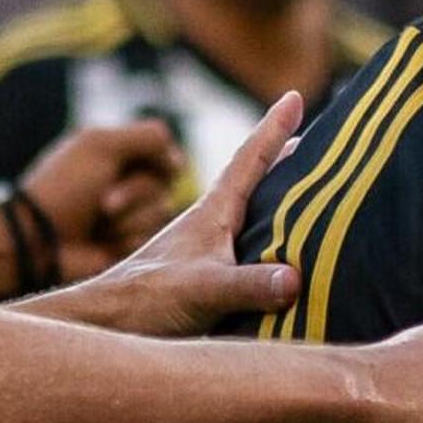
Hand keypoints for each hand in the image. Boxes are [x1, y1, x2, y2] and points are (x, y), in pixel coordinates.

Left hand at [20, 118, 188, 283]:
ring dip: (128, 219)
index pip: (164, 148)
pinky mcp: (128, 246)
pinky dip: (125, 240)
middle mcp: (126, 181)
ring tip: (98, 225)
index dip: (163, 159)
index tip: (158, 165)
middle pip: (166, 181)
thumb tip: (179, 158)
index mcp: (116, 153)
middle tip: (103, 202)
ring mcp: (128, 215)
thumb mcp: (100, 146)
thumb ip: (146, 137)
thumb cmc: (64, 189)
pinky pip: (149, 240)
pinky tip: (102, 245)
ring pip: (161, 212)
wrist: (39, 242)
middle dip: (135, 192)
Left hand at [35, 93, 305, 337]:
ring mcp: (207, 251)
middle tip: (315, 141)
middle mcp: (211, 225)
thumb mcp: (204, 289)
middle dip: (283, 160)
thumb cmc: (147, 299)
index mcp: (213, 214)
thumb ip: (248, 284)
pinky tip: (284, 259)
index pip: (249, 160)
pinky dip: (270, 245)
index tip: (294, 94)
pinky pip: (249, 251)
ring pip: (252, 216)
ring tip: (309, 194)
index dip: (274, 128)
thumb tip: (293, 278)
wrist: (106, 327)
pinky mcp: (205, 279)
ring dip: (278, 203)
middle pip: (254, 181)